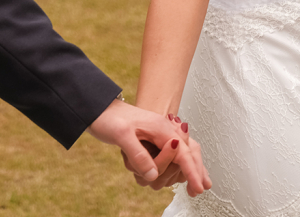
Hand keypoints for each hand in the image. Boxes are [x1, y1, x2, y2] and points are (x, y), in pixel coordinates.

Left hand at [87, 98, 210, 195]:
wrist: (100, 108)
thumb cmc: (109, 117)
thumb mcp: (121, 135)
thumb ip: (139, 156)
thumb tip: (153, 175)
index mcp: (161, 128)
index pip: (183, 152)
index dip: (192, 171)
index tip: (199, 187)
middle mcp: (164, 131)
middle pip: (188, 154)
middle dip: (193, 172)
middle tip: (196, 191)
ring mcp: (160, 136)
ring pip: (180, 157)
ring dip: (176, 170)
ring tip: (181, 181)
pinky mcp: (154, 141)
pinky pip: (172, 156)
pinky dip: (175, 167)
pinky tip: (177, 175)